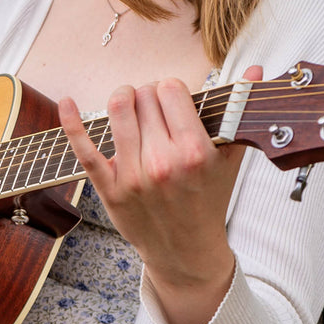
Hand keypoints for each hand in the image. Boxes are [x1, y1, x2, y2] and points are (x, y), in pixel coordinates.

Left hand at [59, 65, 262, 323]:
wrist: (187, 253)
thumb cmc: (209, 199)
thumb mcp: (230, 157)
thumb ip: (239, 110)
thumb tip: (256, 71)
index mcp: (195, 151)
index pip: (171, 89)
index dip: (172, 90)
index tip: (175, 101)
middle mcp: (163, 162)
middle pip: (144, 96)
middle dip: (150, 95)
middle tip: (156, 110)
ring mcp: (133, 176)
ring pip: (117, 110)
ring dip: (123, 98)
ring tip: (130, 105)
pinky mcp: (110, 188)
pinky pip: (85, 149)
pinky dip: (72, 122)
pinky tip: (67, 102)